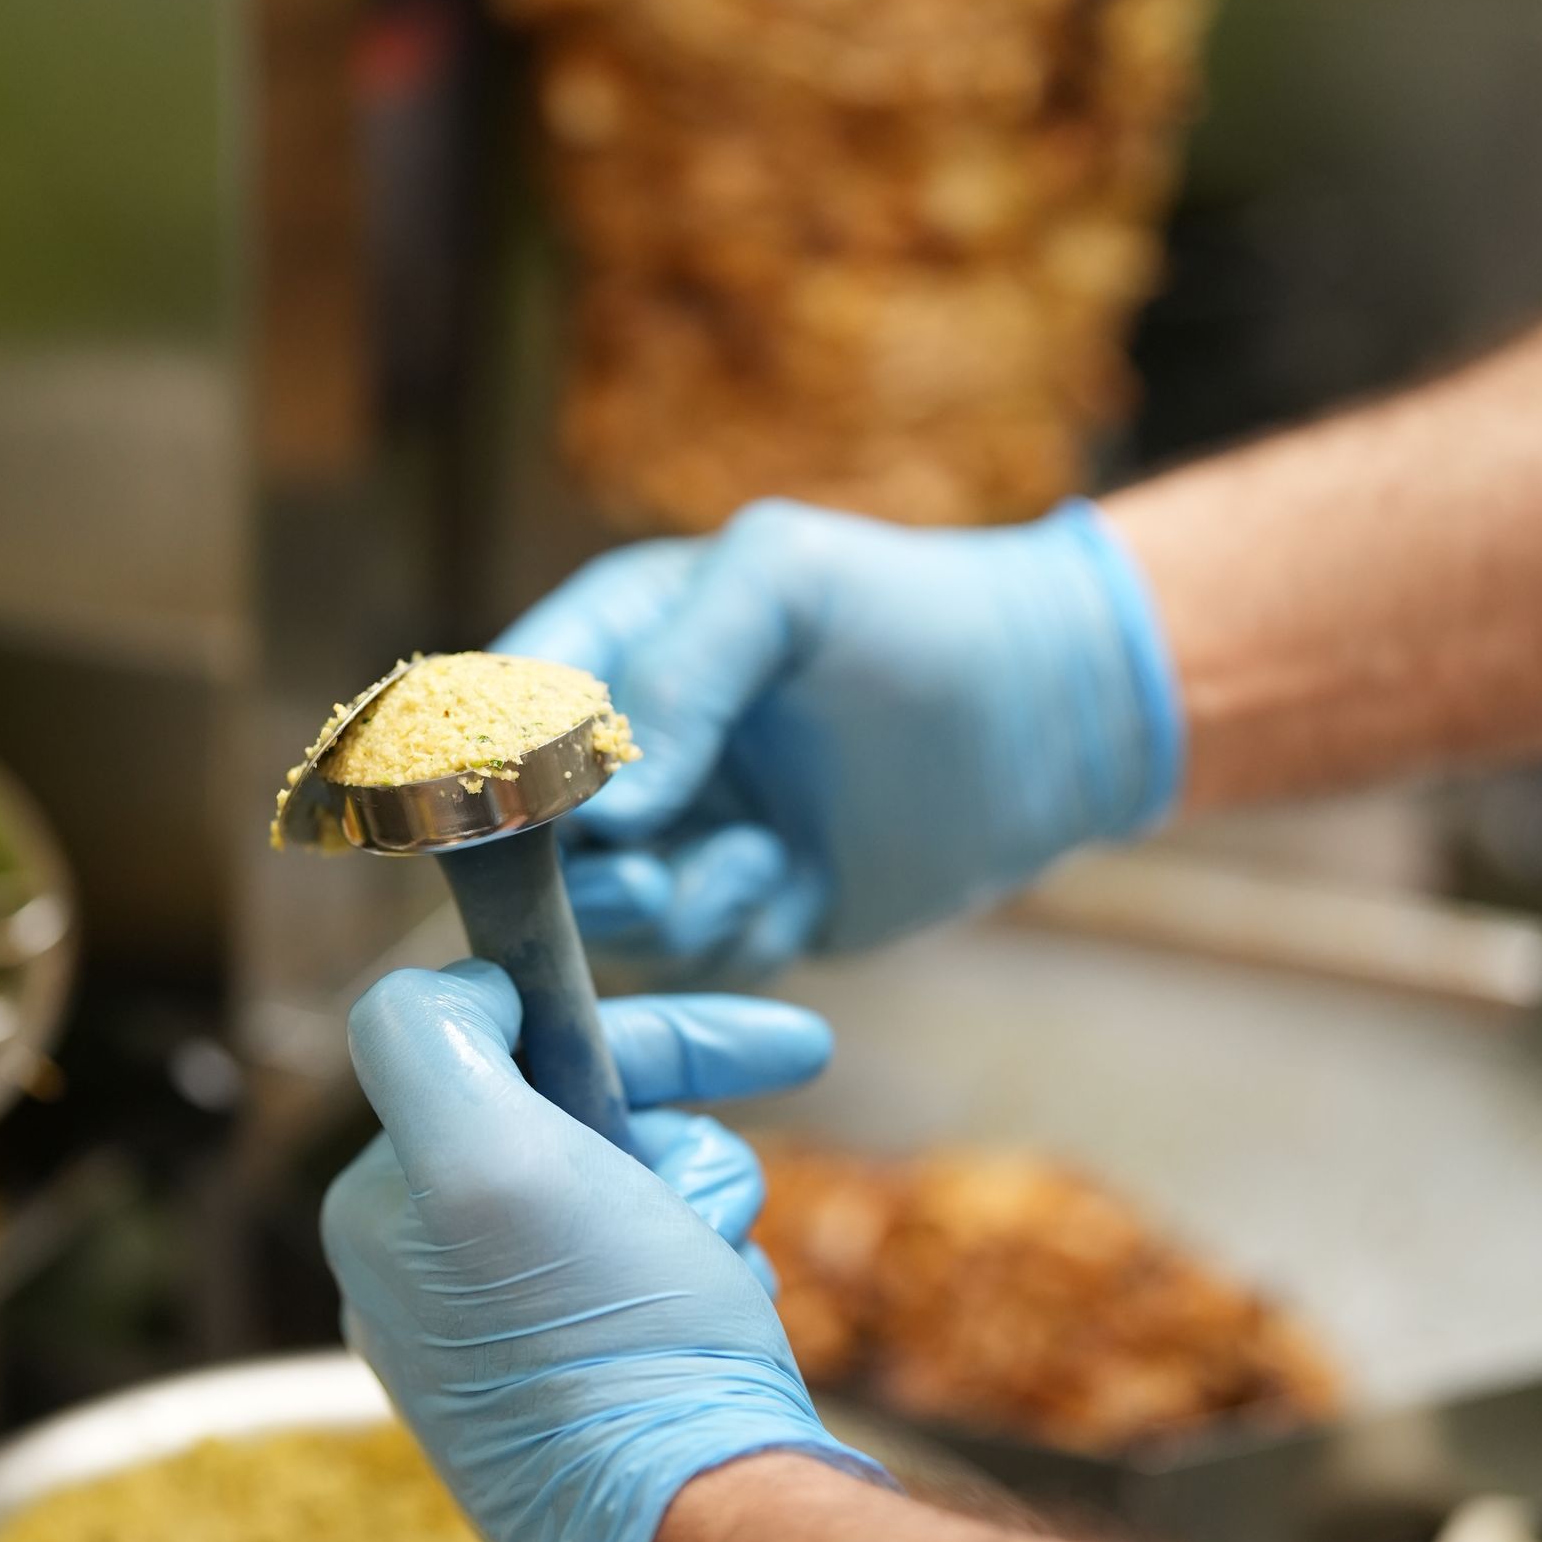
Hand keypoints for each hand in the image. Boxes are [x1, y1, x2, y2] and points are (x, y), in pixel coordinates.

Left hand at [322, 961, 883, 1541]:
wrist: (698, 1522)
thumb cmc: (608, 1339)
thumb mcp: (487, 1154)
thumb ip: (432, 1034)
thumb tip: (470, 988)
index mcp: (384, 1208)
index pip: (516, 1051)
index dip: (640, 1035)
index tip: (767, 1042)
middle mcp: (427, 1271)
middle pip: (581, 1119)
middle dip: (681, 1135)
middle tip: (725, 1192)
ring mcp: (505, 1335)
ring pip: (635, 1188)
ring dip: (703, 1201)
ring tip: (713, 1268)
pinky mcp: (579, 1388)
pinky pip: (656, 1272)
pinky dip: (707, 1272)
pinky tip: (721, 1316)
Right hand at [499, 497, 1181, 971]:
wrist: (1050, 708)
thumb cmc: (915, 613)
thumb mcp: (783, 584)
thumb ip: (679, 672)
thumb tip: (606, 811)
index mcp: (610, 642)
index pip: (493, 710)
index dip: (491, 770)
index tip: (543, 815)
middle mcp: (626, 748)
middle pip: (527, 838)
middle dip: (582, 871)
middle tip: (653, 870)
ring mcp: (683, 834)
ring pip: (606, 915)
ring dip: (670, 908)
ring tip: (762, 859)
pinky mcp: (743, 906)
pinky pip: (691, 957)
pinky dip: (733, 935)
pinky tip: (797, 885)